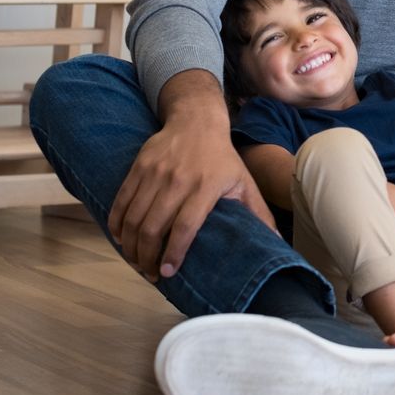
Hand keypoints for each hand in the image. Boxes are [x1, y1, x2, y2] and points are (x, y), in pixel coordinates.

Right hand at [108, 120, 275, 282]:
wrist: (197, 121)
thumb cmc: (223, 159)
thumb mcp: (245, 182)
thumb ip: (258, 213)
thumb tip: (277, 242)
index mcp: (206, 187)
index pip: (186, 226)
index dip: (174, 252)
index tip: (168, 272)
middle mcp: (178, 180)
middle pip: (154, 227)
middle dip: (147, 257)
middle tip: (150, 274)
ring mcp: (155, 173)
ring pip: (134, 217)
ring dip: (131, 246)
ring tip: (136, 261)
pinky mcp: (139, 167)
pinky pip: (121, 201)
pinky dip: (116, 224)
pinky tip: (121, 240)